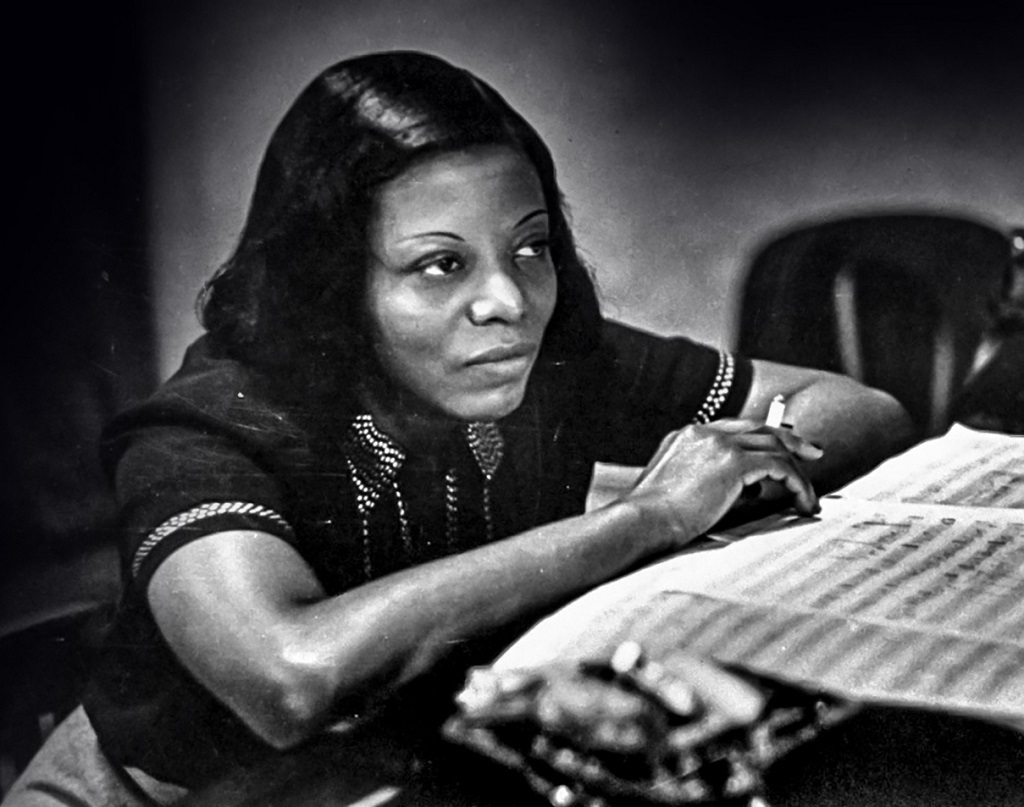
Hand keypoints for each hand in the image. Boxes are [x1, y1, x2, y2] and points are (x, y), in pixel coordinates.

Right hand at [622, 420, 821, 547]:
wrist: (643, 519)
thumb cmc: (653, 517)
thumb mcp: (678, 489)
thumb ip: (710, 481)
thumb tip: (748, 490)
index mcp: (687, 435)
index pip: (735, 428)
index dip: (763, 436)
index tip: (783, 447)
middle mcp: (704, 432)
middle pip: (760, 428)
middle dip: (791, 440)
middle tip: (814, 453)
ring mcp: (718, 443)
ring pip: (774, 447)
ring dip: (797, 472)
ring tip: (808, 497)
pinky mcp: (733, 462)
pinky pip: (780, 467)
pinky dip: (797, 484)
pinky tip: (803, 503)